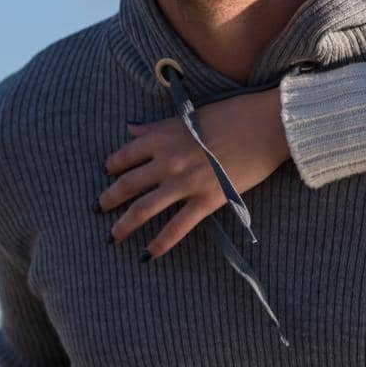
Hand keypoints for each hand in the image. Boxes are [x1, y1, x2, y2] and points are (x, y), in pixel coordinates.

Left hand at [100, 88, 290, 257]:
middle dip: (109, 199)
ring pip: (144, 209)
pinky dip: (160, 243)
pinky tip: (148, 254)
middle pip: (128, 185)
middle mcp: (167, 161)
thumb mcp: (190, 114)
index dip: (112, 166)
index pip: (125, 155)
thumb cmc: (233, 113)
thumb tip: (130, 128)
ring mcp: (185, 183)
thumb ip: (158, 125)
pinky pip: (177, 227)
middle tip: (99, 208)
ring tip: (113, 236)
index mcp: (163, 136)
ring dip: (124, 225)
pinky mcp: (207, 200)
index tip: (108, 173)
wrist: (266, 125)